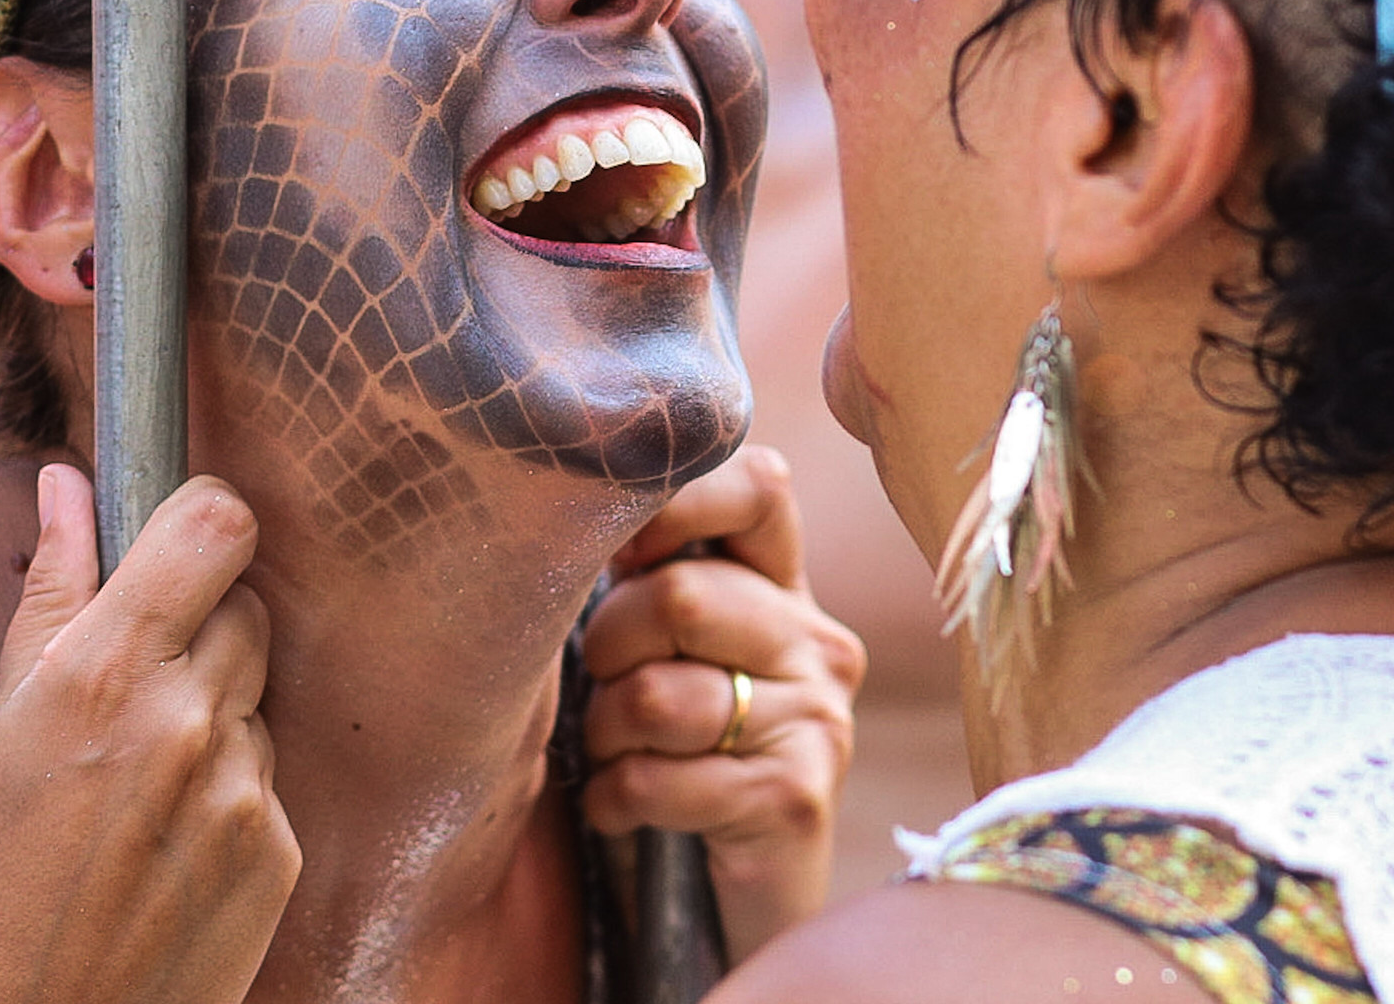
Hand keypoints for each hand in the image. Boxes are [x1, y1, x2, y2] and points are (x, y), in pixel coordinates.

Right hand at [0, 466, 299, 1003]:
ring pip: (258, 697)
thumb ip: (52, 592)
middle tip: (142, 681)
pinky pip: (269, 779)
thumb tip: (70, 484)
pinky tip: (167, 843)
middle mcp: (188, 719)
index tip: (185, 531)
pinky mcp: (280, 849)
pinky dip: (230, 793)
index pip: (217, 526)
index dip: (208, 516)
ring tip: (138, 786)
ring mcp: (243, 787)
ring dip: (215, 716)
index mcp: (105, 672)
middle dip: (205, 625)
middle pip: (248, 607)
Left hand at [583, 445, 866, 961]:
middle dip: (607, 648)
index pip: (759, 486)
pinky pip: (657, 779)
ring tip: (614, 756)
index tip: (620, 557)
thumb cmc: (672, 756)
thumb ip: (650, 577)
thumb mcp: (666, 651)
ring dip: (604, 735)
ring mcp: (818, 720)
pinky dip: (611, 801)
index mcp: (786, 589)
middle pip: (678, 595)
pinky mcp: (795, 798)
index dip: (676, 502)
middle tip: (605, 691)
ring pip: (657, 695)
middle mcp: (818, 643)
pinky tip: (620, 811)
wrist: (723, 906)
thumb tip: (575, 512)